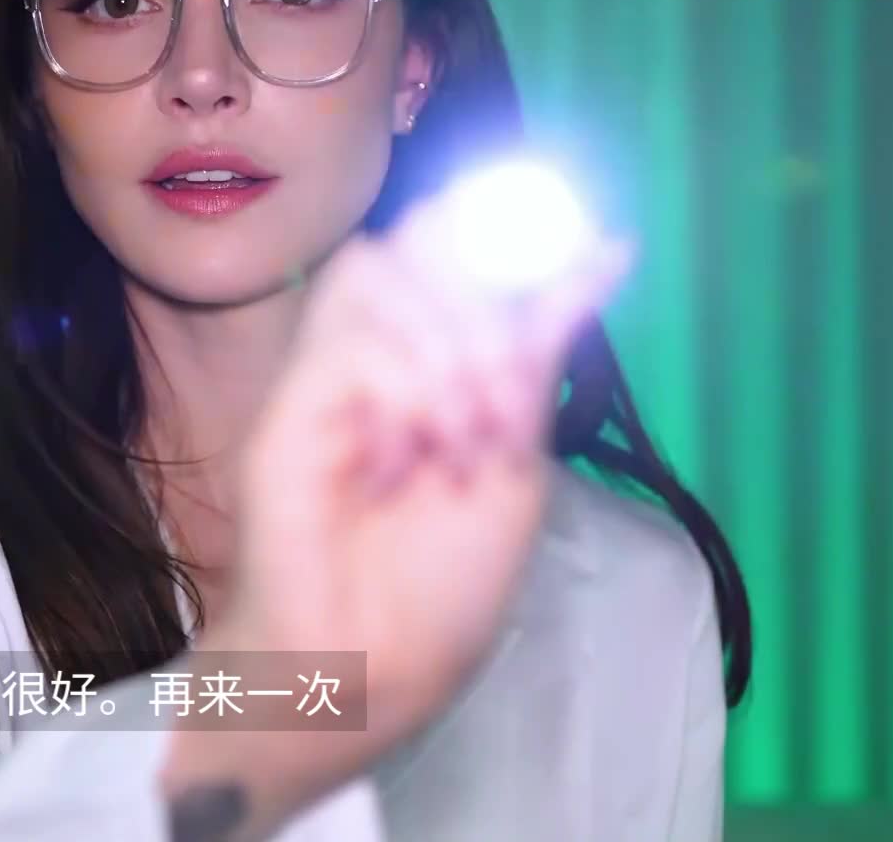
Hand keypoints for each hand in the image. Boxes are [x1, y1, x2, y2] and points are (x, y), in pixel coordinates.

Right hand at [218, 196, 632, 746]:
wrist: (375, 668)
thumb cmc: (436, 586)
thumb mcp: (520, 453)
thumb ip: (542, 349)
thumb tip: (608, 249)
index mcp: (425, 354)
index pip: (450, 237)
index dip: (506, 224)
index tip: (589, 251)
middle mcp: (369, 351)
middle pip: (414, 237)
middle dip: (485, 301)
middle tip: (510, 401)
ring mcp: (322, 376)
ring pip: (375, 272)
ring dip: (447, 346)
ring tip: (467, 439)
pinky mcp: (284, 412)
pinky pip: (350, 345)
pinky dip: (403, 392)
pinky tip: (409, 462)